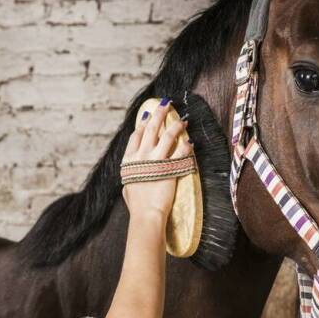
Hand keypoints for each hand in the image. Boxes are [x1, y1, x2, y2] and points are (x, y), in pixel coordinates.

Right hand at [121, 99, 191, 220]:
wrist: (146, 214)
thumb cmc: (137, 205)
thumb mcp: (128, 187)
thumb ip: (131, 176)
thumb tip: (131, 175)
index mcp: (129, 160)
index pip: (136, 136)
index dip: (142, 124)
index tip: (147, 115)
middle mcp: (142, 156)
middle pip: (151, 128)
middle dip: (159, 113)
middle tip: (165, 103)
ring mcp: (156, 160)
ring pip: (167, 135)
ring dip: (175, 125)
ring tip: (182, 119)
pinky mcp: (170, 167)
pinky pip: (181, 151)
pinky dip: (186, 144)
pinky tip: (190, 141)